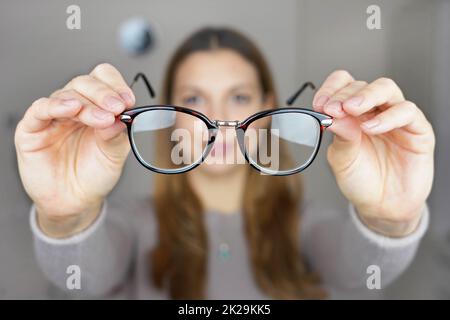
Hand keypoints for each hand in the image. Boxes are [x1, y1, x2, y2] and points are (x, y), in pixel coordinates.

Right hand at [15, 63, 134, 237]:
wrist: (76, 201)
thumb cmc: (95, 175)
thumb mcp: (115, 155)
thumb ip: (116, 134)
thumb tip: (121, 115)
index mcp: (97, 107)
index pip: (104, 80)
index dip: (116, 85)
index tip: (128, 100)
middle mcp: (75, 108)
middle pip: (85, 83)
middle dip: (103, 94)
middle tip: (116, 108)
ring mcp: (54, 117)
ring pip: (67, 94)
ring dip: (87, 103)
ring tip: (101, 118)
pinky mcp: (32, 129)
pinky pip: (40, 110)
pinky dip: (56, 105)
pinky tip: (71, 108)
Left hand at [313, 70, 434, 236]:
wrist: (381, 206)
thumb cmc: (360, 180)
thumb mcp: (341, 159)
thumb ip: (340, 135)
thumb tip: (332, 113)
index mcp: (352, 114)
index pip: (343, 85)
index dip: (331, 89)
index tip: (319, 103)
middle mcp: (374, 111)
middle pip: (363, 85)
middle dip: (346, 94)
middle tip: (334, 107)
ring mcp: (396, 118)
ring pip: (386, 89)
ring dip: (366, 96)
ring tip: (351, 110)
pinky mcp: (417, 130)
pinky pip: (406, 112)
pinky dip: (387, 117)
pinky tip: (371, 128)